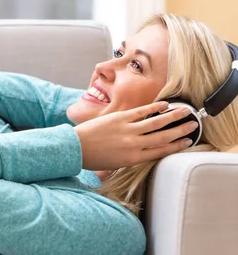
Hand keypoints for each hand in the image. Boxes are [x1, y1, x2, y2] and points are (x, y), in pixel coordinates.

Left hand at [74, 101, 197, 170]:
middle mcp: (134, 145)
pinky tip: (164, 104)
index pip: (161, 151)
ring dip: (173, 117)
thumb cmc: (92, 158)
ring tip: (185, 112)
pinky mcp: (120, 118)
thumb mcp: (114, 164)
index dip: (177, 146)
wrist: (75, 148)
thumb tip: (139, 155)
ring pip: (157, 123)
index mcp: (133, 158)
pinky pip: (141, 112)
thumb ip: (129, 158)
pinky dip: (154, 108)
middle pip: (164, 137)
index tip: (188, 141)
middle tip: (193, 125)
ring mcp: (128, 130)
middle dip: (181, 131)